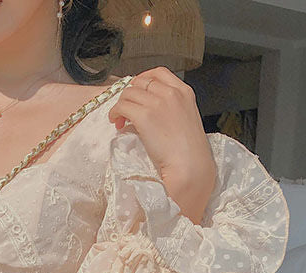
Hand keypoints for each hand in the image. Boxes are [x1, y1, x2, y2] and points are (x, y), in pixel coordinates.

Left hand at [108, 68, 216, 224]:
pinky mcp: (144, 116)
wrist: (190, 166)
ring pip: (128, 93)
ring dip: (121, 105)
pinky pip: (122, 107)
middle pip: (140, 82)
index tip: (136, 90)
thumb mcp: (187, 120)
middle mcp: (170, 93)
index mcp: (184, 92)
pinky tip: (116, 123)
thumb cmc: (190, 152)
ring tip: (120, 120)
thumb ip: (171, 109)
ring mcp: (157, 103)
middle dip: (130, 94)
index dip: (143, 79)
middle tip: (126, 111)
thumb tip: (148, 109)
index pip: (159, 73)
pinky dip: (115, 113)